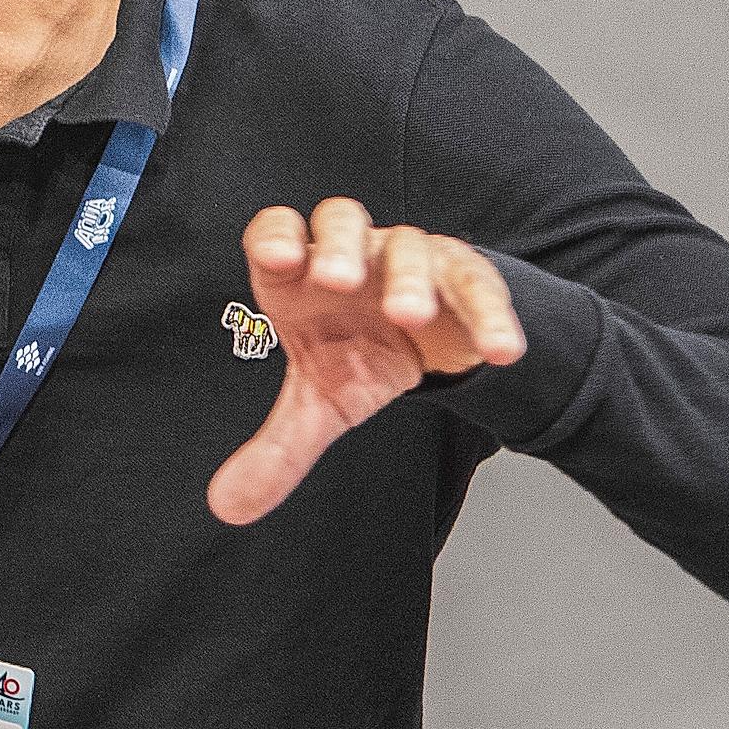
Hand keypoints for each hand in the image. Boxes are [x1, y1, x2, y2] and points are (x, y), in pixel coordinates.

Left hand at [205, 196, 524, 526]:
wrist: (426, 339)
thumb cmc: (357, 352)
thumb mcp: (321, 402)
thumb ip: (279, 447)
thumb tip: (228, 506)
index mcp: (303, 272)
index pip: (277, 230)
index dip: (275, 237)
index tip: (273, 258)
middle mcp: (355, 253)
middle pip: (342, 222)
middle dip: (339, 247)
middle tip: (336, 279)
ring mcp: (411, 258)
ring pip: (410, 248)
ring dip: (409, 279)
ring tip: (409, 316)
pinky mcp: (464, 277)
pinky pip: (477, 286)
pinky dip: (490, 316)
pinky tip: (500, 351)